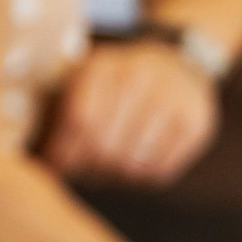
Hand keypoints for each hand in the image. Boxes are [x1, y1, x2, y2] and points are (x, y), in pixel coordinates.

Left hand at [40, 41, 218, 186]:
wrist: (179, 62)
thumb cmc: (118, 80)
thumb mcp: (86, 77)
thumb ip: (60, 108)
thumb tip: (44, 162)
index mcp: (106, 66)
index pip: (81, 121)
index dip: (66, 151)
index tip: (58, 167)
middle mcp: (142, 78)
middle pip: (107, 146)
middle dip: (89, 169)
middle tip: (84, 174)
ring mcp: (175, 101)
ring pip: (133, 164)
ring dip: (116, 177)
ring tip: (108, 172)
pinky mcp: (197, 124)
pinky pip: (162, 171)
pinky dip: (142, 179)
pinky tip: (135, 169)